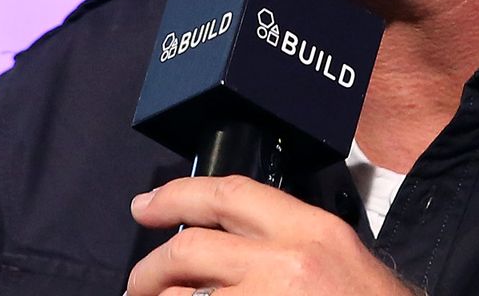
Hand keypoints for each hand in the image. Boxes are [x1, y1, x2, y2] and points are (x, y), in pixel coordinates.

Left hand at [127, 175, 419, 295]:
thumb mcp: (338, 256)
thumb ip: (286, 242)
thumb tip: (222, 243)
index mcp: (311, 231)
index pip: (229, 194)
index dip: (176, 195)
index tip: (145, 205)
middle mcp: (287, 265)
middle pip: (190, 250)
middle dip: (150, 268)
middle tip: (139, 284)